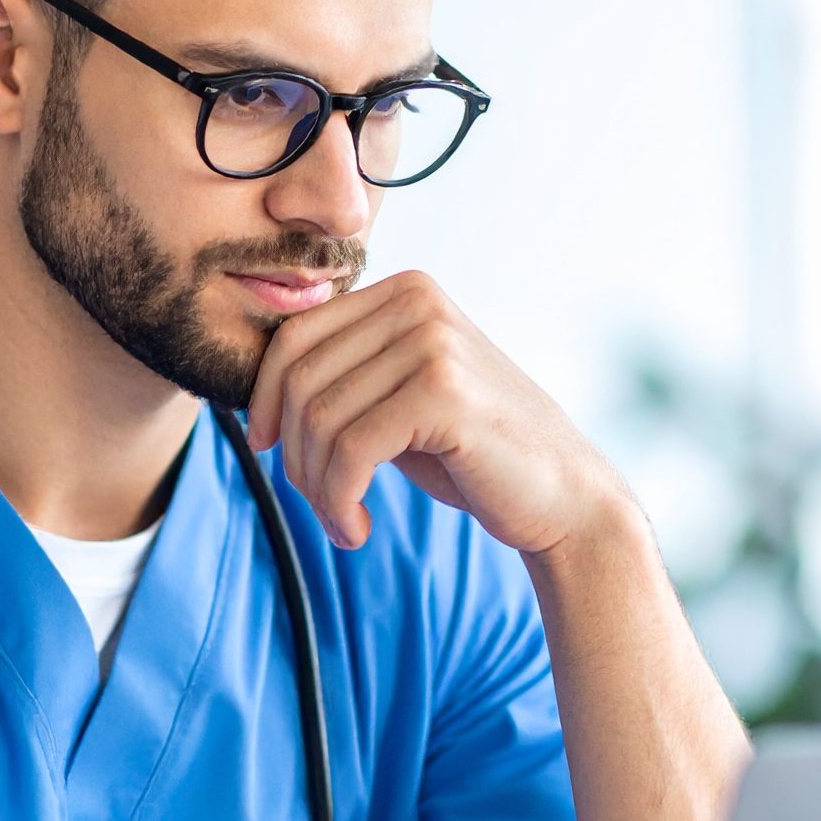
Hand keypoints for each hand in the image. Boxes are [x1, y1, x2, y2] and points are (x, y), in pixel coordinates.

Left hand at [245, 270, 629, 557]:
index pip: (295, 335)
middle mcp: (418, 302)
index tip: (269, 449)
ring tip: (342, 521)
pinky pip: (350, 450)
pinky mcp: (442, 391)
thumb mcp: (398, 402)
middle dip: (295, 453)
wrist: (562, 497)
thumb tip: (257, 393)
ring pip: (320, 417)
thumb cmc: (472, 456)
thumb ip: (346, 380)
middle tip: (320, 503)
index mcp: (405, 292)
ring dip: (317, 488)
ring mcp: (432, 341)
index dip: (266, 397)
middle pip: (300, 376)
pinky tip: (356, 527)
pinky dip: (338, 500)